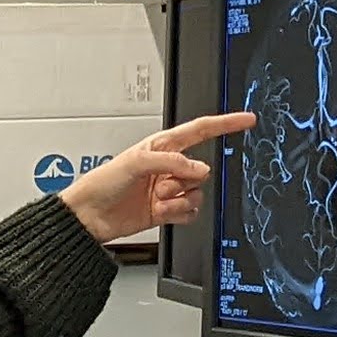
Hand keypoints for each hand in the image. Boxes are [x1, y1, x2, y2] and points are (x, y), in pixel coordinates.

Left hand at [60, 111, 253, 245]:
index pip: (201, 130)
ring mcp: (169, 189)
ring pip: (197, 193)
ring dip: (178, 199)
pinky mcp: (168, 210)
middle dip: (185, 180)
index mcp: (162, 146)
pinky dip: (178, 213)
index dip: (225, 124)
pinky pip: (190, 212)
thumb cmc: (103, 182)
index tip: (246, 120)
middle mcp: (168, 166)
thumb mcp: (135, 162)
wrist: (90, 216)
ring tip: (156, 199)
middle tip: (162, 184)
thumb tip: (199, 169)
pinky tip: (160, 211)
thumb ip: (171, 162)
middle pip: (201, 170)